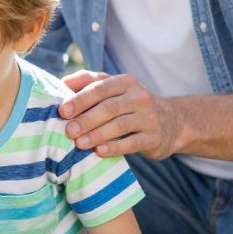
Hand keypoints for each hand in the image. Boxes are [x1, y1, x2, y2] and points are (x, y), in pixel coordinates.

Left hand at [59, 70, 181, 159]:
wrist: (172, 122)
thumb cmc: (129, 105)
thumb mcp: (113, 89)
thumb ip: (88, 83)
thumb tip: (60, 83)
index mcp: (124, 82)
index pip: (100, 87)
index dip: (80, 99)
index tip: (62, 111)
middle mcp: (139, 96)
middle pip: (109, 107)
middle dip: (86, 119)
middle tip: (68, 130)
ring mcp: (149, 117)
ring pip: (120, 125)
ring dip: (97, 134)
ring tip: (79, 143)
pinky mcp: (154, 137)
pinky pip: (132, 142)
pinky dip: (115, 147)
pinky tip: (100, 152)